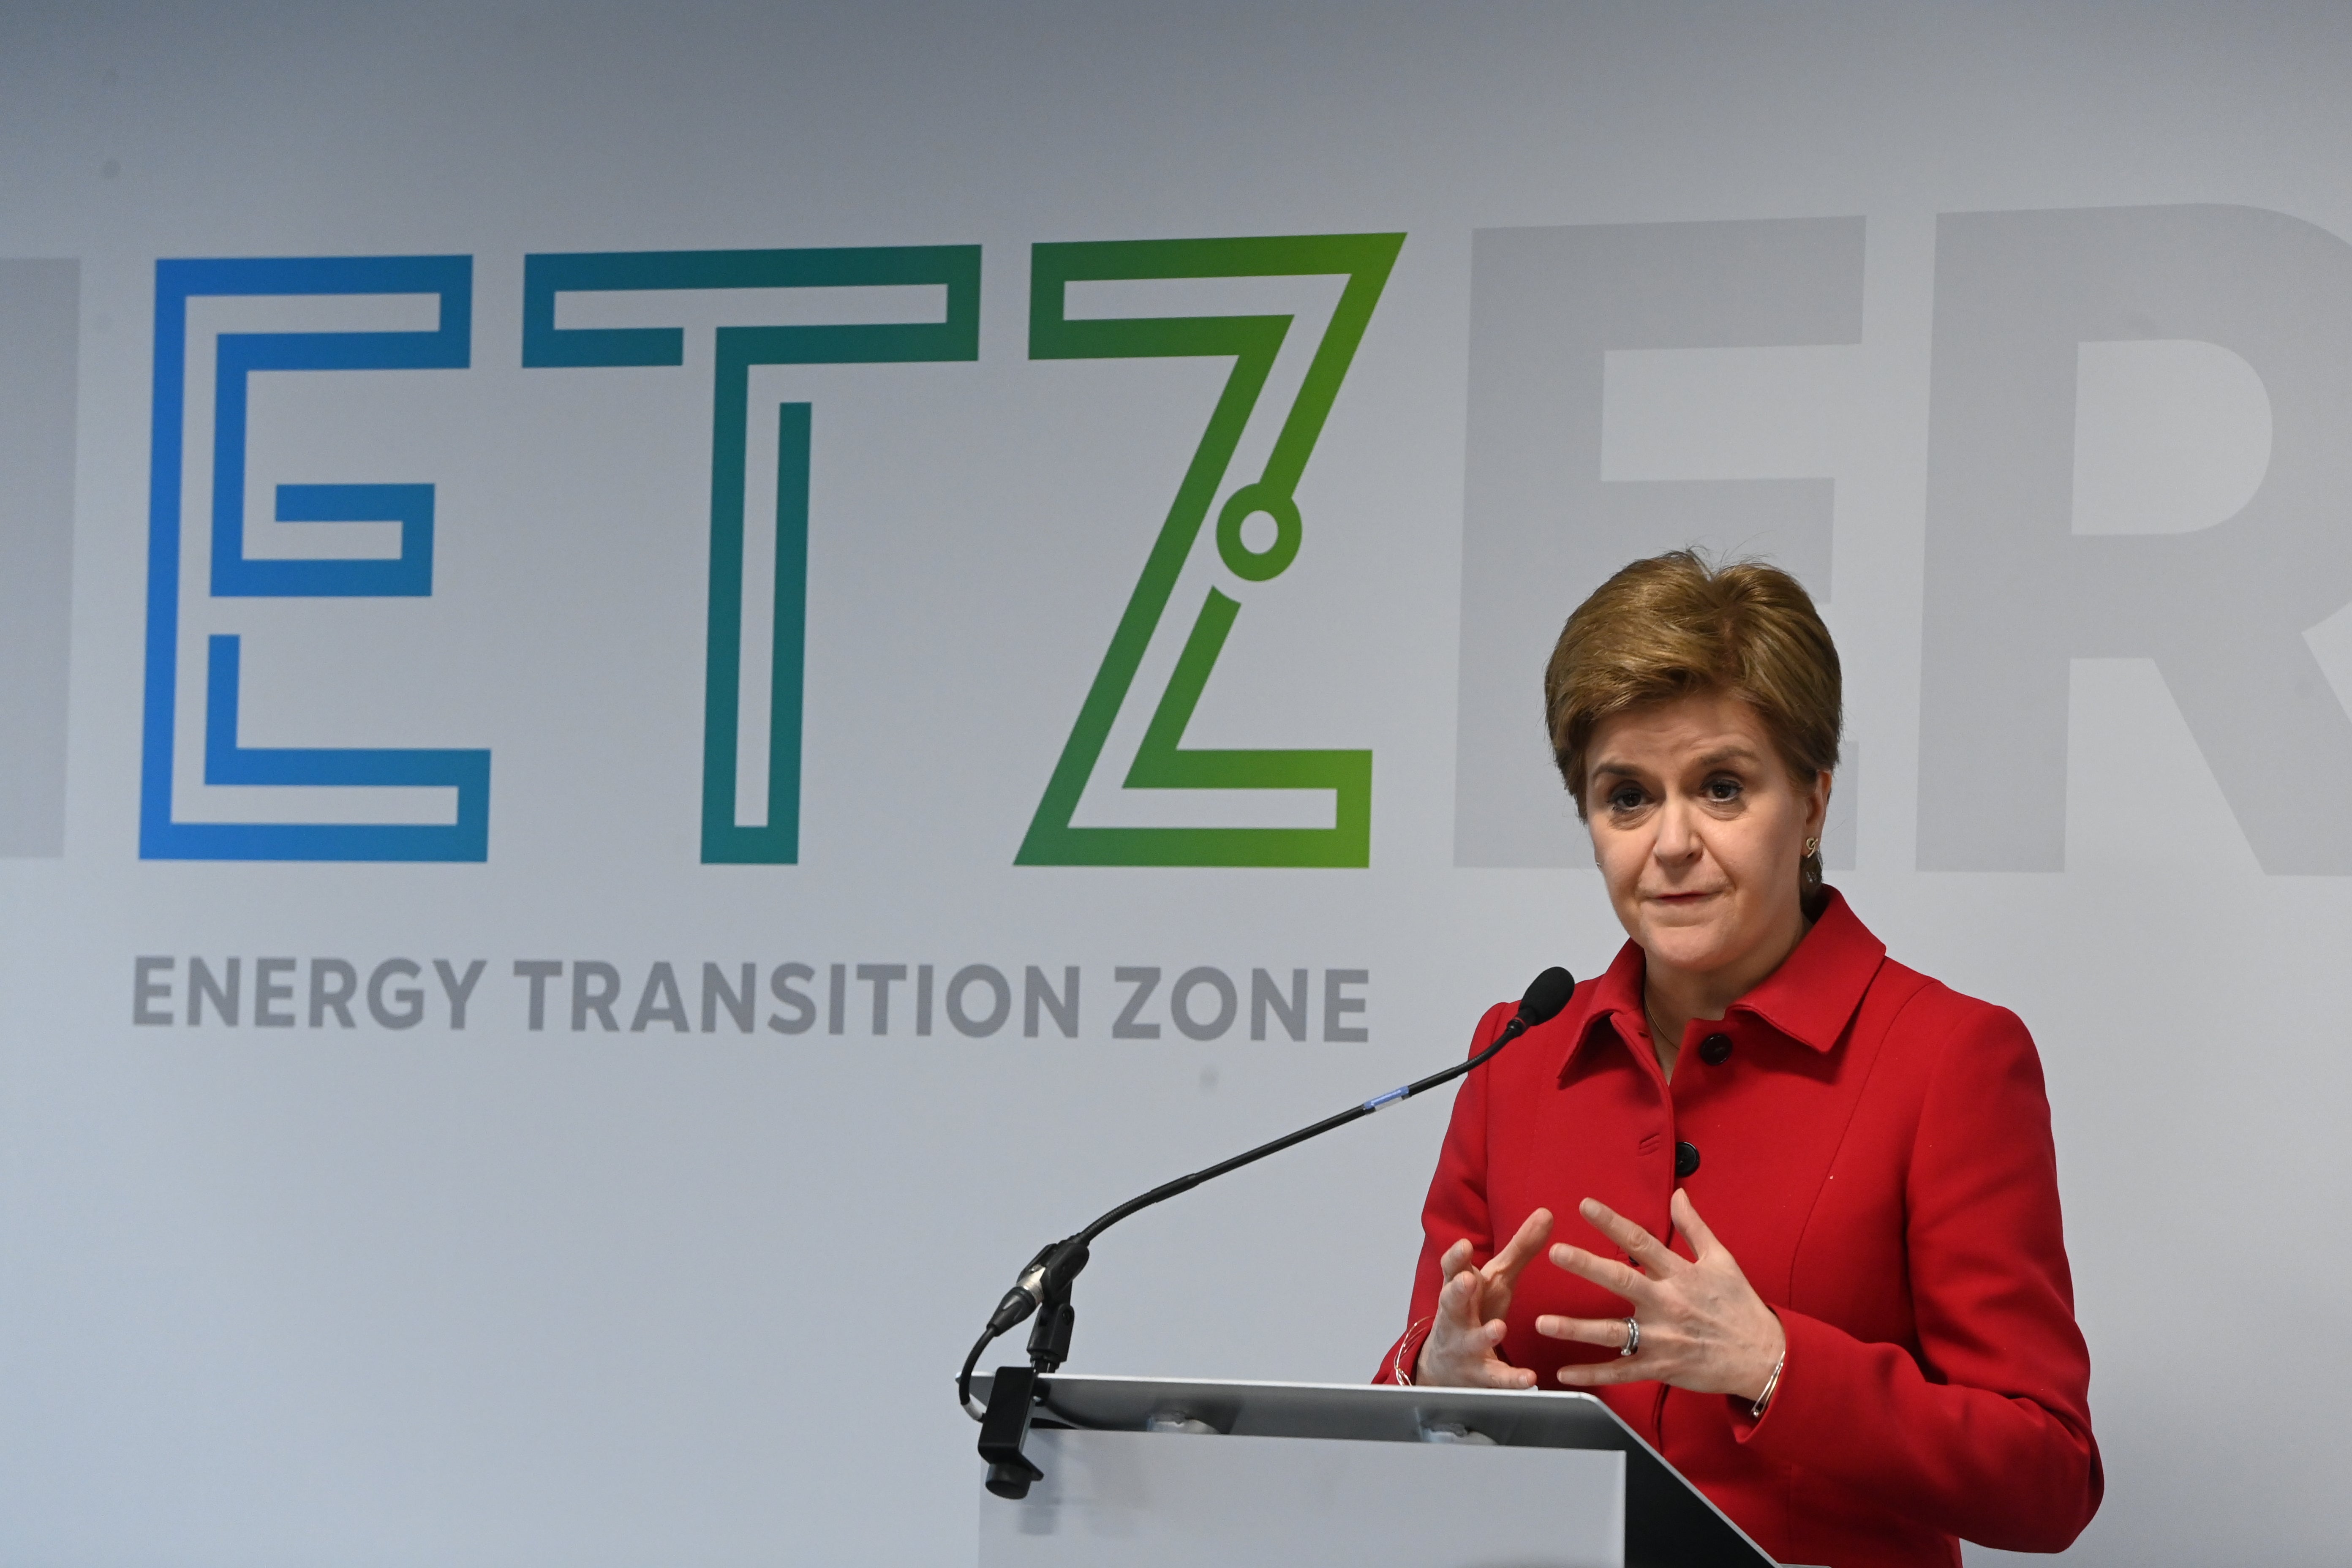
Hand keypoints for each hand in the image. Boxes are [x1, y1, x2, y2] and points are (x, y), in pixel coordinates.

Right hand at [1413, 1208, 1553, 1388]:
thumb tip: (1547, 1212)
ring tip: (1499, 1328)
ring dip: (1484, 1334)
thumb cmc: (1477, 1310)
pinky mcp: (1481, 1374)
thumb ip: (1521, 1248)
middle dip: (1458, 1291)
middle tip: (1467, 1281)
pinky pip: (1496, 1377)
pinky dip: (1510, 1379)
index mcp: (1461, 1287)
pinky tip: (1528, 1380)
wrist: (1447, 1365)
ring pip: (1472, 1340)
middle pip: (1452, 1301)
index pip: (1452, 1269)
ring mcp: (1466, 1346)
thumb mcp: (1496, 1278)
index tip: (1462, 1245)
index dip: (1456, 1259)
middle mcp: (1458, 1315)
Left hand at [1537, 1190, 1784, 1399]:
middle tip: (1555, 1252)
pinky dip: (1593, 1374)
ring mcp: (1663, 1338)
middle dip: (1587, 1265)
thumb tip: (1678, 1194)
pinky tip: (1564, 1374)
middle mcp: (1668, 1304)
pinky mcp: (1661, 1367)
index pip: (1641, 1242)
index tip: (1584, 1205)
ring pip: (1613, 1332)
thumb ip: (1695, 1228)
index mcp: (1680, 1275)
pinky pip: (1621, 1371)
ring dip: (1576, 1328)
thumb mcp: (1722, 1260)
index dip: (1612, 1222)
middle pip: (1622, 1280)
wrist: (1764, 1357)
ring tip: (1541, 1322)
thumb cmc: (1741, 1306)